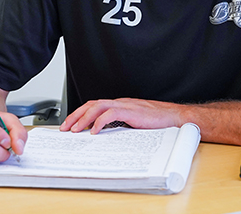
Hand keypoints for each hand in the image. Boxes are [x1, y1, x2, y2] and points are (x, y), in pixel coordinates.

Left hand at [60, 98, 183, 133]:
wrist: (176, 118)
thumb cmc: (158, 122)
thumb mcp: (133, 125)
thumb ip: (120, 127)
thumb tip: (104, 138)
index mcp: (119, 105)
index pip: (94, 105)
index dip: (80, 114)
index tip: (69, 125)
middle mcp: (120, 103)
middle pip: (91, 104)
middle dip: (75, 116)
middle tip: (64, 128)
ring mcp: (125, 105)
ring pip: (97, 106)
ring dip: (83, 118)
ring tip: (74, 130)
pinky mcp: (131, 111)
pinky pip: (110, 114)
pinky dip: (99, 122)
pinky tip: (93, 131)